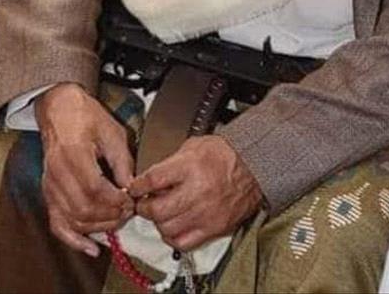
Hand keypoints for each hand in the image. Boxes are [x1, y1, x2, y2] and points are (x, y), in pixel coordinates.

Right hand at [35, 83, 134, 256]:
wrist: (59, 110)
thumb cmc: (86, 116)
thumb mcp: (111, 132)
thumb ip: (122, 162)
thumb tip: (131, 189)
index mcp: (74, 154)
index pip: (95, 190)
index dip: (116, 201)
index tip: (131, 201)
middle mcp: (57, 173)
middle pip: (84, 209)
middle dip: (110, 216)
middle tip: (128, 212)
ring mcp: (49, 185)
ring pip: (73, 220)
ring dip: (98, 227)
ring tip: (116, 220)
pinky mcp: (48, 193)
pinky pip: (57, 224)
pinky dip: (74, 240)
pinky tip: (91, 247)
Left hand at [129, 135, 262, 250]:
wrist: (253, 165)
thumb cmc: (224, 154)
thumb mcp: (193, 146)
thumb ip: (170, 162)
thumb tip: (150, 178)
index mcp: (190, 166)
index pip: (153, 180)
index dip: (138, 186)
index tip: (135, 188)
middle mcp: (197, 191)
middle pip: (156, 209)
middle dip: (144, 207)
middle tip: (144, 203)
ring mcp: (205, 212)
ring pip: (167, 228)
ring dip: (158, 222)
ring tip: (160, 213)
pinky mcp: (213, 228)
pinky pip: (183, 242)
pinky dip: (173, 237)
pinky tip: (173, 226)